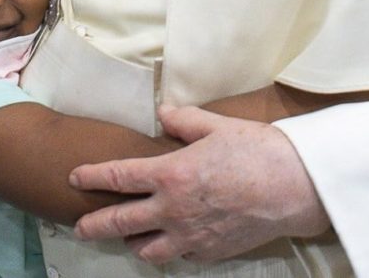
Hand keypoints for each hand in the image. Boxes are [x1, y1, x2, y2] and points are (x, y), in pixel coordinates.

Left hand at [70, 105, 329, 264]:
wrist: (294, 188)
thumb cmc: (256, 150)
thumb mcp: (216, 125)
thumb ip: (184, 121)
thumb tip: (163, 114)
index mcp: (170, 175)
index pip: (118, 177)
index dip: (92, 177)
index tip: (74, 177)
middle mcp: (173, 211)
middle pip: (120, 223)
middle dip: (94, 225)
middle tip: (79, 227)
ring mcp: (190, 237)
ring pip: (146, 250)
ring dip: (132, 242)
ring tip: (126, 237)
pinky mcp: (210, 253)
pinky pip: (178, 255)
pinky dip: (168, 249)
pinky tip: (170, 241)